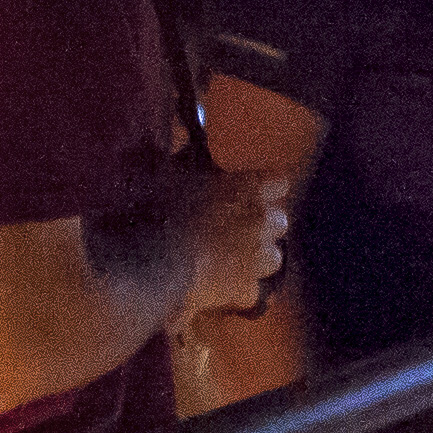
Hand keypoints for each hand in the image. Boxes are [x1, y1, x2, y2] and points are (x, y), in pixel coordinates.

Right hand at [159, 161, 295, 320]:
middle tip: (235, 228)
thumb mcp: (161, 170)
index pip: (279, 182)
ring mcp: (256, 257)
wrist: (152, 262)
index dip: (263, 187)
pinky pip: (251, 291)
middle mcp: (261, 220)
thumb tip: (167, 140)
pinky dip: (237, 292)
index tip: (247, 191)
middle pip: (280, 221)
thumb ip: (175, 155)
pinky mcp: (245, 289)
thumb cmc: (156, 209)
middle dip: (263, 225)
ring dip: (258, 259)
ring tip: (232, 260)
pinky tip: (218, 290)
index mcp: (248, 186)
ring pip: (274, 258)